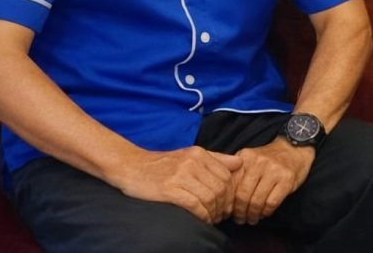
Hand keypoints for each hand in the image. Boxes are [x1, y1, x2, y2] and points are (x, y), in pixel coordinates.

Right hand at [111, 146, 241, 223]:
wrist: (132, 167)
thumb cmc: (163, 164)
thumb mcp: (190, 155)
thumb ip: (216, 158)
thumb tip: (240, 162)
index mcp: (199, 153)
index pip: (227, 176)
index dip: (230, 193)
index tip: (226, 204)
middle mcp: (192, 162)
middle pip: (221, 188)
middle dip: (224, 205)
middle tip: (220, 215)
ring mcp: (181, 175)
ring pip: (210, 197)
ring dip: (214, 213)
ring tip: (211, 218)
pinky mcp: (170, 189)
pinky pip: (195, 205)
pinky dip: (202, 215)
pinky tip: (202, 219)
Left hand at [232, 137, 314, 224]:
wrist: (293, 149)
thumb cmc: (268, 159)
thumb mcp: (250, 160)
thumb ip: (237, 174)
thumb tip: (226, 200)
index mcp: (245, 157)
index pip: (231, 184)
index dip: (228, 202)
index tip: (228, 212)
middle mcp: (258, 162)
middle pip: (243, 195)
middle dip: (240, 212)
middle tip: (240, 220)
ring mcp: (273, 170)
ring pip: (257, 201)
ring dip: (253, 215)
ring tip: (252, 219)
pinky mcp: (286, 179)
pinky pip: (272, 202)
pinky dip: (266, 212)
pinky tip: (264, 213)